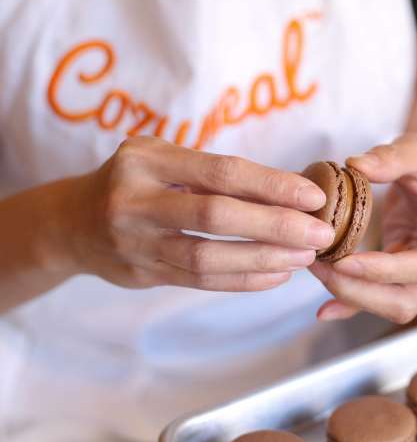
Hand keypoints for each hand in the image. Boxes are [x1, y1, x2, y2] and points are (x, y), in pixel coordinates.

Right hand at [56, 136, 333, 291]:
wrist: (71, 222)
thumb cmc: (134, 181)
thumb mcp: (162, 159)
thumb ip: (212, 173)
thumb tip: (289, 189)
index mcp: (146, 159)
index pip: (221, 172)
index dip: (272, 185)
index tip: (314, 197)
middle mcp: (134, 200)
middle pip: (216, 215)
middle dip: (276, 225)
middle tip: (320, 233)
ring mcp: (133, 242)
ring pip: (207, 256)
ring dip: (263, 259)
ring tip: (304, 258)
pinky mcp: (140, 274)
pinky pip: (200, 281)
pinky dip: (242, 280)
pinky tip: (275, 275)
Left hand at [310, 133, 416, 323]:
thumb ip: (390, 157)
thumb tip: (354, 165)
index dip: (386, 270)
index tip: (345, 262)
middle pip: (409, 298)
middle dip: (361, 291)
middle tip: (321, 266)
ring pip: (396, 305)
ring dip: (353, 296)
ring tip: (317, 269)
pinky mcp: (409, 279)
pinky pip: (383, 300)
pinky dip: (354, 306)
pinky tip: (325, 309)